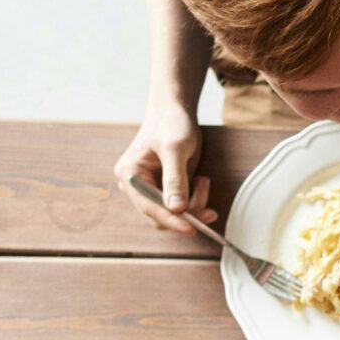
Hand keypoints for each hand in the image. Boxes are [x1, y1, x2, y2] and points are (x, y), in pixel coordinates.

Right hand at [114, 100, 215, 234]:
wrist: (175, 111)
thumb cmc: (171, 124)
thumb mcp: (175, 149)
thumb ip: (175, 179)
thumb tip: (176, 208)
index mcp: (129, 174)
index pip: (149, 207)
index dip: (171, 220)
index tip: (192, 228)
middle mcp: (135, 186)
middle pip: (160, 216)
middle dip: (187, 214)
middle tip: (209, 208)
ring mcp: (150, 189)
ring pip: (173, 214)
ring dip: (194, 206)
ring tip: (203, 180)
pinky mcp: (164, 190)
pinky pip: (180, 207)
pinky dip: (194, 201)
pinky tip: (200, 181)